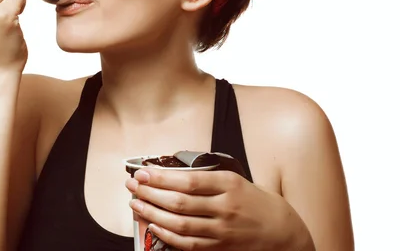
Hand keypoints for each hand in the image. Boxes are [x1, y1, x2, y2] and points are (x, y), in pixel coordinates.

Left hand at [126, 168, 312, 250]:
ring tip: (135, 204)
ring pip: (180, 224)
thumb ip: (207, 178)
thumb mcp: (236, 180)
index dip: (161, 178)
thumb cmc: (256, 202)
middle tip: (133, 186)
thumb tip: (170, 174)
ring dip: (152, 214)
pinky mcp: (220, 248)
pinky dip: (167, 235)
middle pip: (180, 202)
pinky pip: (188, 244)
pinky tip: (153, 226)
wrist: (283, 232)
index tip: (143, 172)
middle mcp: (226, 208)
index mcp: (229, 185)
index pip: (188, 181)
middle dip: (150, 193)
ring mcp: (222, 231)